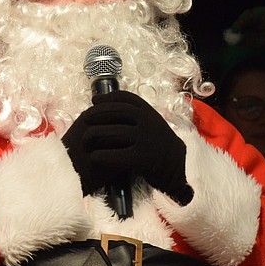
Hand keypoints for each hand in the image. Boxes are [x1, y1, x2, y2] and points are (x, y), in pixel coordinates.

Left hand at [63, 91, 192, 203]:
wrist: (180, 168)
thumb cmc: (161, 146)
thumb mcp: (154, 124)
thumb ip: (138, 117)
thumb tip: (114, 108)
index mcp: (150, 113)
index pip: (126, 98)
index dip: (108, 98)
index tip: (95, 100)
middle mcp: (148, 123)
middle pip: (118, 112)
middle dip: (99, 113)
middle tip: (85, 117)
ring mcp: (146, 140)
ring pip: (115, 132)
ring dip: (96, 133)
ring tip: (85, 138)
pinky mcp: (143, 159)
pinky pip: (118, 155)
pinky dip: (104, 156)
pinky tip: (94, 157)